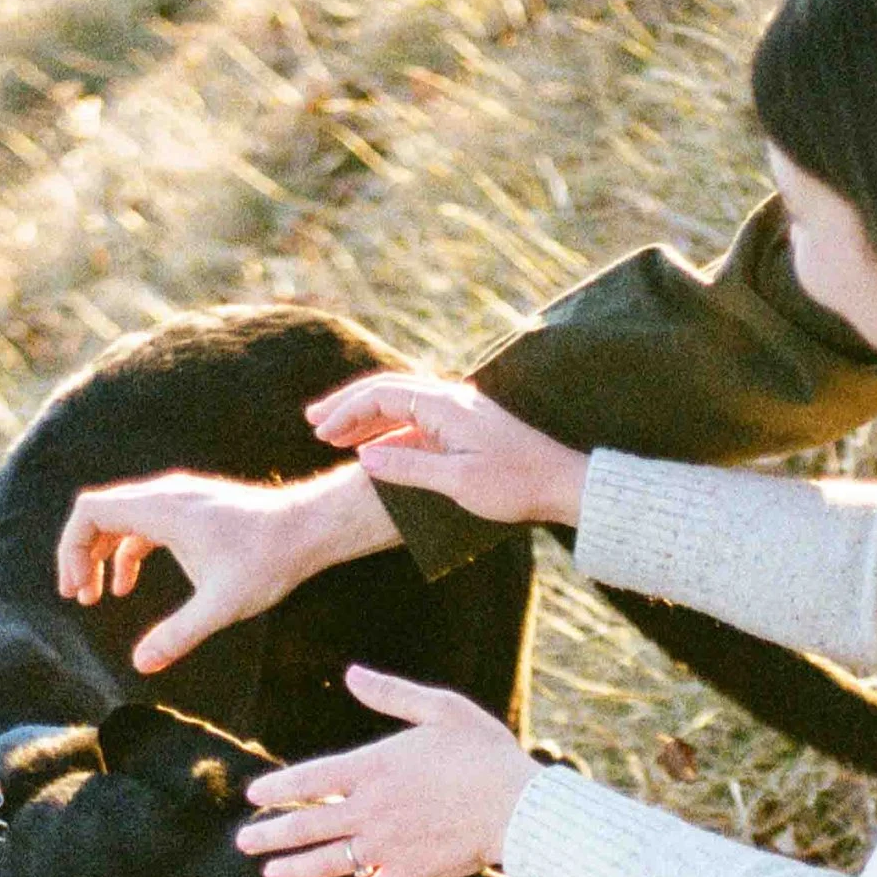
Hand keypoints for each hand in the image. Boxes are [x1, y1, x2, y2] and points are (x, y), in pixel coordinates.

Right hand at [54, 464, 395, 675]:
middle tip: (79, 597)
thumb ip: (178, 634)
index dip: (71, 548)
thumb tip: (141, 665)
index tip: (76, 589)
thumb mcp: (221, 605)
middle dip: (81, 554)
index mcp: (161, 510)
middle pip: (99, 513)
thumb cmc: (268, 560)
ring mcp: (179, 499)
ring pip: (121, 518)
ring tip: (97, 597)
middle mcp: (165, 495)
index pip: (90, 511)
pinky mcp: (192, 509)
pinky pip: (144, 524)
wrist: (309, 528)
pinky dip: (127, 551)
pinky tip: (126, 585)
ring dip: (102, 554)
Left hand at [235, 666, 537, 876]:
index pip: (310, 779)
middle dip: (271, 835)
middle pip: (308, 825)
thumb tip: (351, 673)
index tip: (253, 796)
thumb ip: (390, 693)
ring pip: (329, 863)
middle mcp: (371, 808)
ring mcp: (387, 845)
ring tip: (270, 874)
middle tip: (244, 842)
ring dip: (295, 869)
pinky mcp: (410, 873)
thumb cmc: (484, 751)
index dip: (278, 788)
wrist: (518, 805)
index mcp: (374, 767)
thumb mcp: (440, 708)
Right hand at [304, 372, 589, 529]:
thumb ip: (407, 467)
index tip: (319, 434)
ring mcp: (459, 411)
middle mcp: (451, 399)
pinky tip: (372, 447)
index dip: (346, 412)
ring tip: (332, 435)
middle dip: (347, 406)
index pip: (382, 395)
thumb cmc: (516, 486)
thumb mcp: (457, 482)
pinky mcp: (466, 427)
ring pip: (400, 403)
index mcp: (446, 405)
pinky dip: (388, 429)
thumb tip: (362, 456)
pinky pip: (416, 419)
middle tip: (312, 423)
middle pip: (387, 391)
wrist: (564, 484)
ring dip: (365, 418)